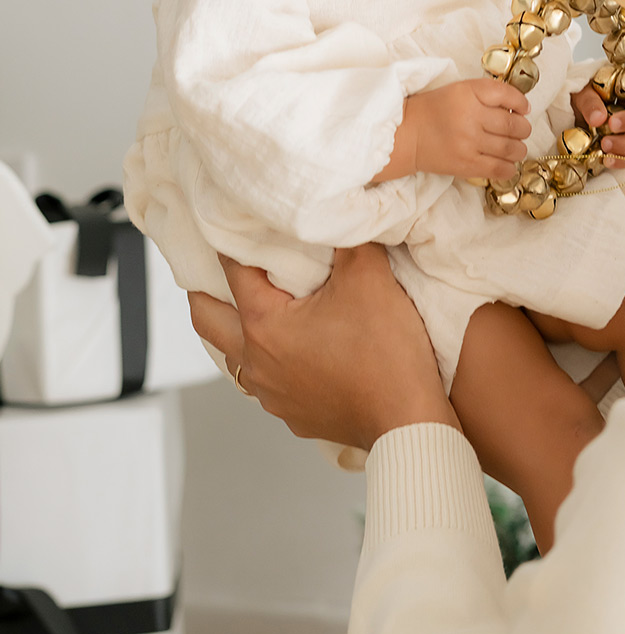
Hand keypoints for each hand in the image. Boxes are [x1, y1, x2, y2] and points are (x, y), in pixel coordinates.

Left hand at [188, 245, 458, 450]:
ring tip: (258, 302)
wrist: (408, 418)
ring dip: (237, 326)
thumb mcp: (369, 276)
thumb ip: (347, 238)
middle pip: (206, 319)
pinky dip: (268, 356)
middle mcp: (255, 362)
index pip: (233, 269)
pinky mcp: (293, 414)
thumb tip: (336, 215)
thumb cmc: (385, 351)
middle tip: (216, 264)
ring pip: (234, 353)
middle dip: (206, 288)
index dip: (235, 238)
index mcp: (263, 324)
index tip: (237, 219)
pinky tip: (294, 345)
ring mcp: (271, 394)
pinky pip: (265, 380)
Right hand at [406, 77, 531, 182]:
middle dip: (523, 128)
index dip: (521, 102)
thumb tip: (519, 107)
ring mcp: (468, 143)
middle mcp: (470, 116)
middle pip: (512, 124)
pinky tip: (508, 163)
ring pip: (510, 148)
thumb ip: (486, 94)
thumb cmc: (433, 111)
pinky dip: (509, 167)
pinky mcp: (466, 165)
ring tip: (515, 147)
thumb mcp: (458, 90)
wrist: (406, 135)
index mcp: (467, 93)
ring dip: (519, 148)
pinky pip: (499, 168)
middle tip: (520, 130)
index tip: (524, 109)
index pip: (506, 94)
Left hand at [570, 73, 624, 165]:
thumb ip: (590, 101)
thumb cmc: (580, 97)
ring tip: (605, 145)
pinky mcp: (624, 148)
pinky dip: (620, 160)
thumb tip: (599, 118)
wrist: (569, 116)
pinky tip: (607, 159)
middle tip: (612, 125)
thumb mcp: (580, 93)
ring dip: (624, 144)